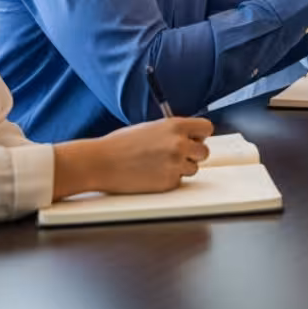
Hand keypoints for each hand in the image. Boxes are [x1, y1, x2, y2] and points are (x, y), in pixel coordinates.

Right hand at [54, 117, 212, 197]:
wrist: (100, 162)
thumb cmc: (120, 144)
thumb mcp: (151, 127)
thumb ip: (173, 132)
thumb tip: (188, 137)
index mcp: (175, 126)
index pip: (206, 128)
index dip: (200, 136)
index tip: (193, 140)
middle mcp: (179, 144)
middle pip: (204, 152)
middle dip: (192, 155)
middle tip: (175, 156)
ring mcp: (175, 164)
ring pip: (193, 169)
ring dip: (181, 168)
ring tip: (159, 166)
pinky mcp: (168, 182)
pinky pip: (178, 182)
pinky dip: (168, 180)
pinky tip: (151, 175)